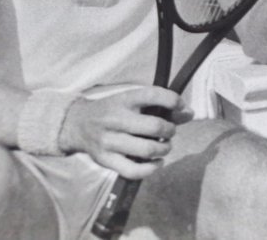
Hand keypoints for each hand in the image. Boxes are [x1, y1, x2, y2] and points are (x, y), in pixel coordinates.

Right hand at [58, 86, 191, 178]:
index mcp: (124, 99)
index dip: (174, 101)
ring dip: (164, 148)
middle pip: (154, 126)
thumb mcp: (132, 101)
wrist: (77, 125)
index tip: (181, 107)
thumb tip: (190, 114)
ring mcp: (109, 141)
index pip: (154, 95)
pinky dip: (151, 168)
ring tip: (164, 146)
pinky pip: (133, 170)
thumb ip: (161, 106)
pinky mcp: (105, 160)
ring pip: (147, 149)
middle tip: (169, 131)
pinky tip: (157, 162)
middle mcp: (116, 119)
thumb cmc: (113, 111)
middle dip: (170, 130)